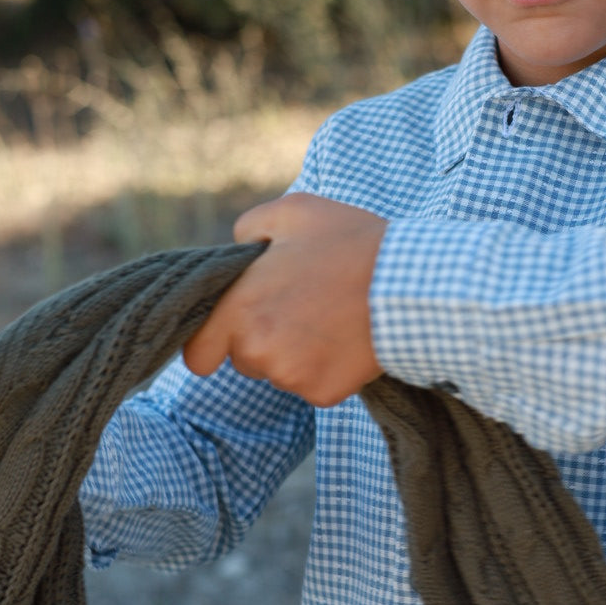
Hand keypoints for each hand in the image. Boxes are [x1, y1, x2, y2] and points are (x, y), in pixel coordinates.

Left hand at [183, 193, 388, 406]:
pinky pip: (313, 386)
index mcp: (239, 309)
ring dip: (296, 354)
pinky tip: (347, 340)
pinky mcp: (323, 393)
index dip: (210, 343)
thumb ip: (247, 229)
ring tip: (330, 319)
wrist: (407, 284)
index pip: (197, 353)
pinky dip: (327, 369)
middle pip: (246, 358)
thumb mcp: (292, 211)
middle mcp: (257, 350)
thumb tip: (238, 248)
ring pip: (280, 372)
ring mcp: (291, 376)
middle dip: (265, 338)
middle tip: (302, 306)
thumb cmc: (348, 242)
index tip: (227, 336)